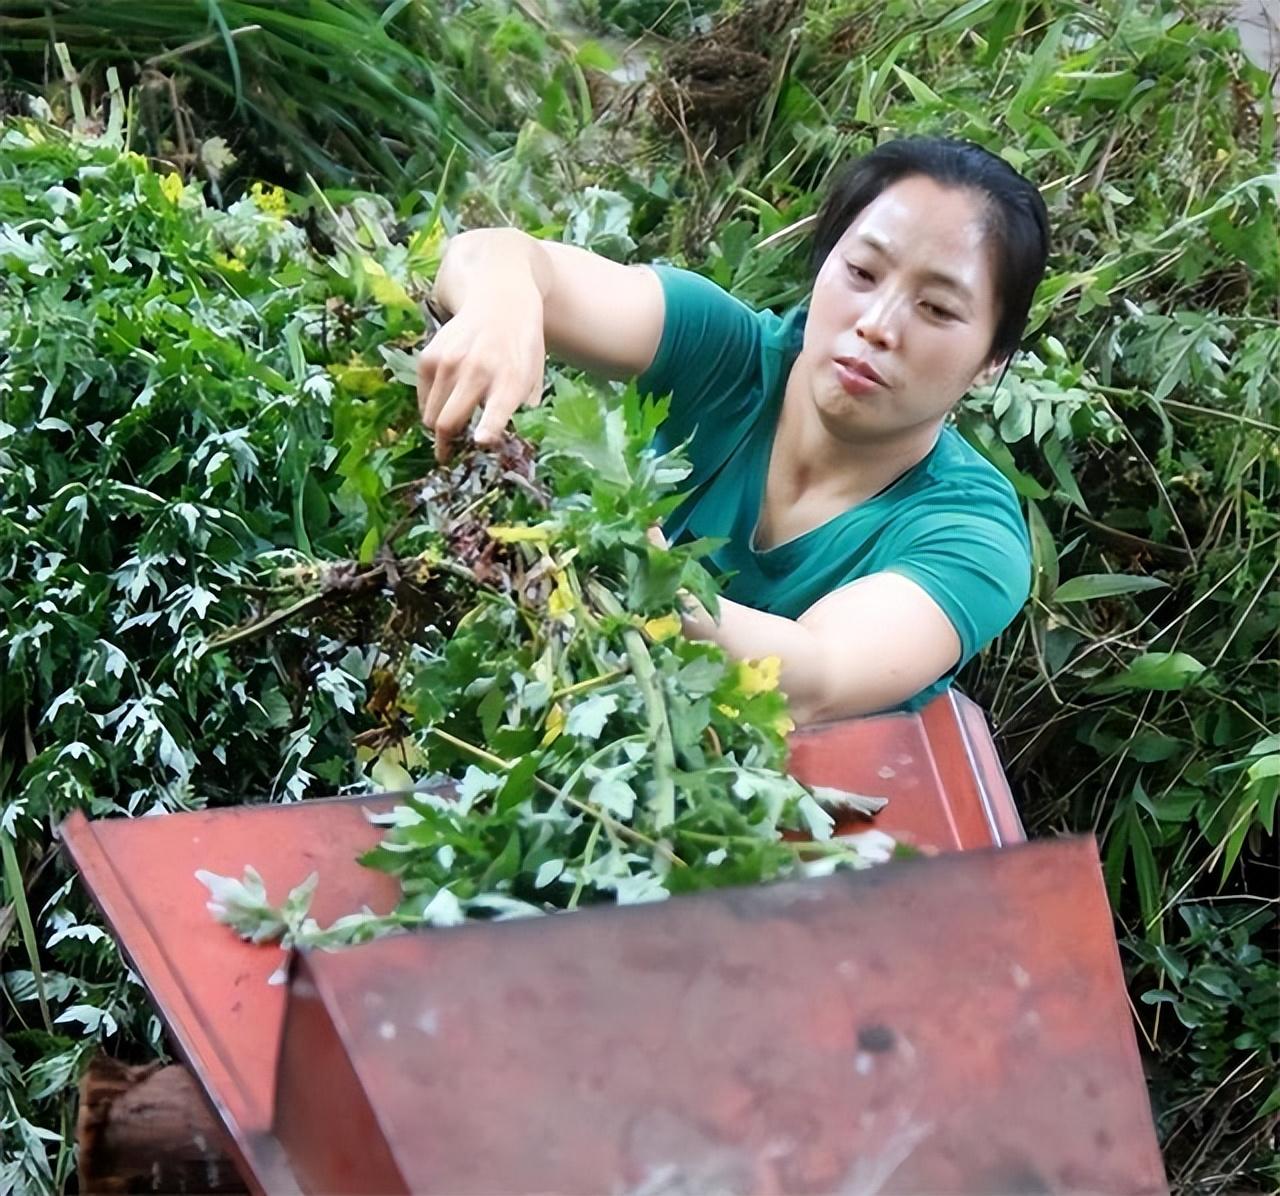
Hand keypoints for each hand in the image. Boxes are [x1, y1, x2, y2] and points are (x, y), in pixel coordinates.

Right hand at [416, 284, 546, 461]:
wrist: (500, 299)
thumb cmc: (521, 346)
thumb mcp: (533, 376)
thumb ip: (521, 408)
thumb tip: (505, 442)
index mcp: (510, 379)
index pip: (496, 408)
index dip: (488, 428)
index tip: (480, 442)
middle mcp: (477, 370)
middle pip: (448, 422)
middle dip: (447, 447)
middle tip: (449, 456)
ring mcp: (449, 363)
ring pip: (431, 416)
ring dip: (438, 429)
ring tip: (449, 430)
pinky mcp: (430, 356)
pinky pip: (423, 398)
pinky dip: (431, 407)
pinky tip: (445, 402)